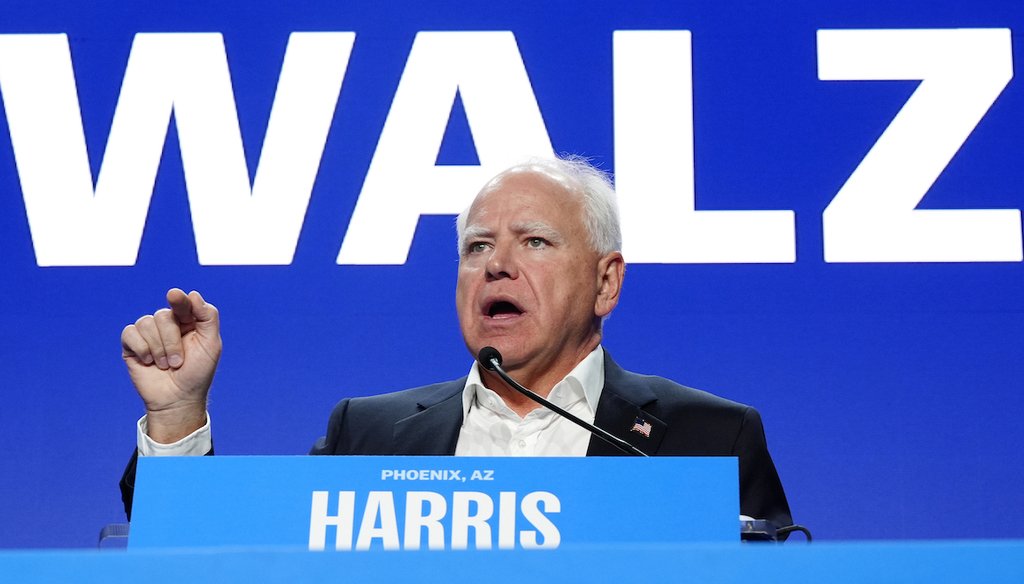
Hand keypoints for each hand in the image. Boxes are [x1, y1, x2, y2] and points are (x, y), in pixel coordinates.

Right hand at [121, 289, 220, 442]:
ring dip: (158, 349)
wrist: (178, 399)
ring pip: (147, 323)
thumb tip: (193, 294)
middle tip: (178, 362)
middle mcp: (168, 324)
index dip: (179, 300)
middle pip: (164, 315)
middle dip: (172, 342)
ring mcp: (149, 333)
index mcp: (188, 321)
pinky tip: (148, 362)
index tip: (174, 295)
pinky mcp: (132, 344)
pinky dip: (142, 349)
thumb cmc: (197, 372)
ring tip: (166, 365)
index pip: (182, 303)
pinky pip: (130, 333)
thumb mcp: (211, 344)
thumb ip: (208, 317)